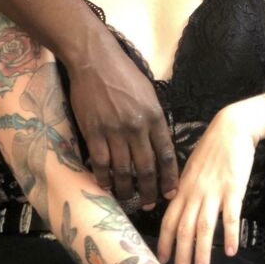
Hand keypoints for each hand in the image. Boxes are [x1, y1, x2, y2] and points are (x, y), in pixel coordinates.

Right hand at [67, 48, 177, 208]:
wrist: (95, 60)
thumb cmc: (124, 74)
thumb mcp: (149, 93)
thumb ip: (154, 119)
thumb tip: (159, 144)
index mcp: (154, 116)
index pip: (166, 154)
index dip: (169, 177)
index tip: (171, 192)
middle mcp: (137, 127)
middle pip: (146, 167)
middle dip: (150, 190)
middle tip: (151, 203)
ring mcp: (114, 130)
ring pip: (123, 170)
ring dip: (127, 189)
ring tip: (129, 199)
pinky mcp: (93, 131)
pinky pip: (100, 163)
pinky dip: (104, 178)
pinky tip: (106, 185)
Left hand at [157, 105, 256, 263]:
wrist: (233, 128)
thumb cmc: (213, 148)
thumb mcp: (192, 168)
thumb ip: (186, 188)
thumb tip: (178, 206)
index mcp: (184, 187)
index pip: (169, 219)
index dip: (164, 241)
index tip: (162, 260)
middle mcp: (195, 192)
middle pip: (184, 228)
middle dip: (181, 254)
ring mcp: (214, 191)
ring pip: (204, 226)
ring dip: (202, 250)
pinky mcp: (233, 188)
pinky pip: (230, 216)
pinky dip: (230, 234)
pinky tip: (232, 250)